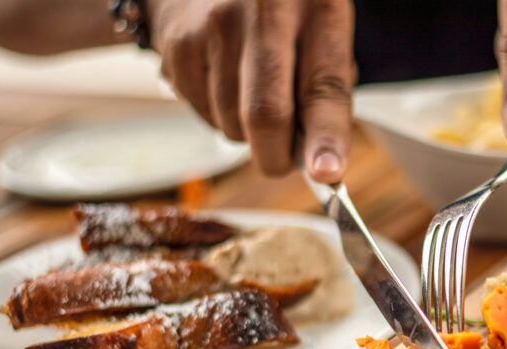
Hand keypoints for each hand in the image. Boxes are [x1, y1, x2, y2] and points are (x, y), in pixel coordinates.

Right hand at [148, 0, 353, 182]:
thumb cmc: (281, 8)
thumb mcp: (320, 26)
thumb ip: (325, 85)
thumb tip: (318, 159)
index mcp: (317, 8)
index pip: (324, 87)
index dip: (327, 138)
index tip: (326, 174)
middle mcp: (265, 13)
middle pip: (266, 115)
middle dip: (276, 156)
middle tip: (281, 161)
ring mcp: (215, 26)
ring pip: (232, 123)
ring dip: (246, 132)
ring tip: (250, 93)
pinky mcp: (179, 44)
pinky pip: (203, 113)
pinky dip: (218, 115)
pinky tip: (223, 79)